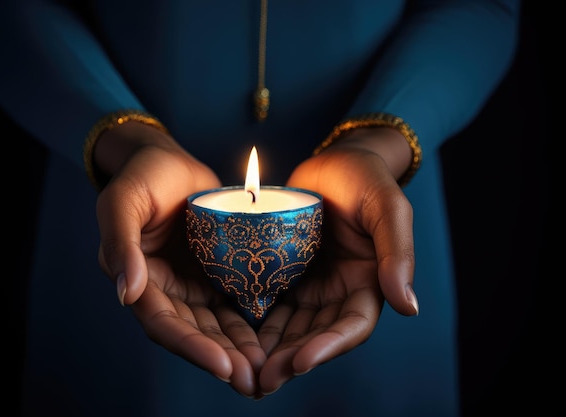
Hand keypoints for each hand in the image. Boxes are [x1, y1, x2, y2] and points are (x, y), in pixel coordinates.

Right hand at [93, 122, 265, 396]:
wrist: (168, 160)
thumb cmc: (142, 176)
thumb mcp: (123, 203)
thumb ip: (120, 245)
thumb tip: (125, 295)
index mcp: (136, 280)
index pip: (163, 323)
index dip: (191, 346)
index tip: (224, 366)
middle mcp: (163, 289)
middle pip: (192, 332)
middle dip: (222, 358)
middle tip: (253, 380)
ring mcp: (190, 283)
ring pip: (214, 324)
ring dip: (238, 348)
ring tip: (266, 369)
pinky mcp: (213, 272)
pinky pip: (231, 302)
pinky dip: (248, 321)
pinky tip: (271, 337)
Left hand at [256, 128, 419, 394]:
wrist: (336, 160)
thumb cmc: (366, 179)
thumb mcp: (388, 209)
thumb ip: (398, 254)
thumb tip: (408, 307)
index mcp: (368, 283)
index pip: (352, 325)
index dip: (328, 346)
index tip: (299, 361)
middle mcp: (339, 292)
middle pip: (316, 334)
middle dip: (291, 358)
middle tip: (262, 380)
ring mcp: (311, 285)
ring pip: (290, 327)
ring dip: (270, 350)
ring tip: (245, 369)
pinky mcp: (285, 273)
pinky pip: (270, 303)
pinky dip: (255, 323)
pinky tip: (232, 336)